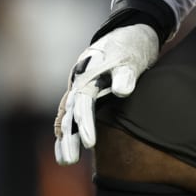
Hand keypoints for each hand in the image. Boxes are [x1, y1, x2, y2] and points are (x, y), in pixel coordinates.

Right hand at [54, 22, 158, 164]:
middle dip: (69, 137)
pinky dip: (67, 130)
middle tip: (70, 160)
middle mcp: (78, 83)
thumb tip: (122, 90)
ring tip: (65, 161)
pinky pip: (72, 115)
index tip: (90, 143)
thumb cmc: (130, 47)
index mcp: (87, 74)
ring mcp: (79, 88)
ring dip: (65, 138)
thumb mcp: (131, 58)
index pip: (83, 103)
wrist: (128, 34)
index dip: (85, 123)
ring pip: (68, 116)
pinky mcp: (85, 94)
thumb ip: (126, 74)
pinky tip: (64, 146)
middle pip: (70, 113)